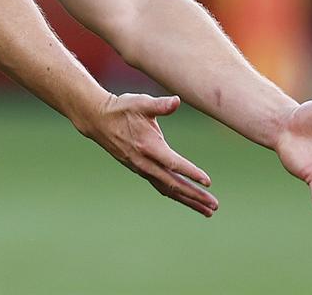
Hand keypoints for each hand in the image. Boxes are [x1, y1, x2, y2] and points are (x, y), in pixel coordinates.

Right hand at [82, 93, 217, 216]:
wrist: (97, 119)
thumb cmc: (122, 108)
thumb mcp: (141, 103)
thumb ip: (160, 105)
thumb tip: (176, 101)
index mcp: (147, 146)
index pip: (173, 163)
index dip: (190, 172)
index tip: (207, 181)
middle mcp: (144, 162)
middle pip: (173, 184)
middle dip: (195, 195)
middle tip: (214, 206)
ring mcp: (141, 168)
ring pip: (168, 189)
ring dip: (188, 200)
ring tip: (208, 211)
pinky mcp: (140, 170)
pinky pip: (161, 187)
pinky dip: (176, 195)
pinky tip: (188, 199)